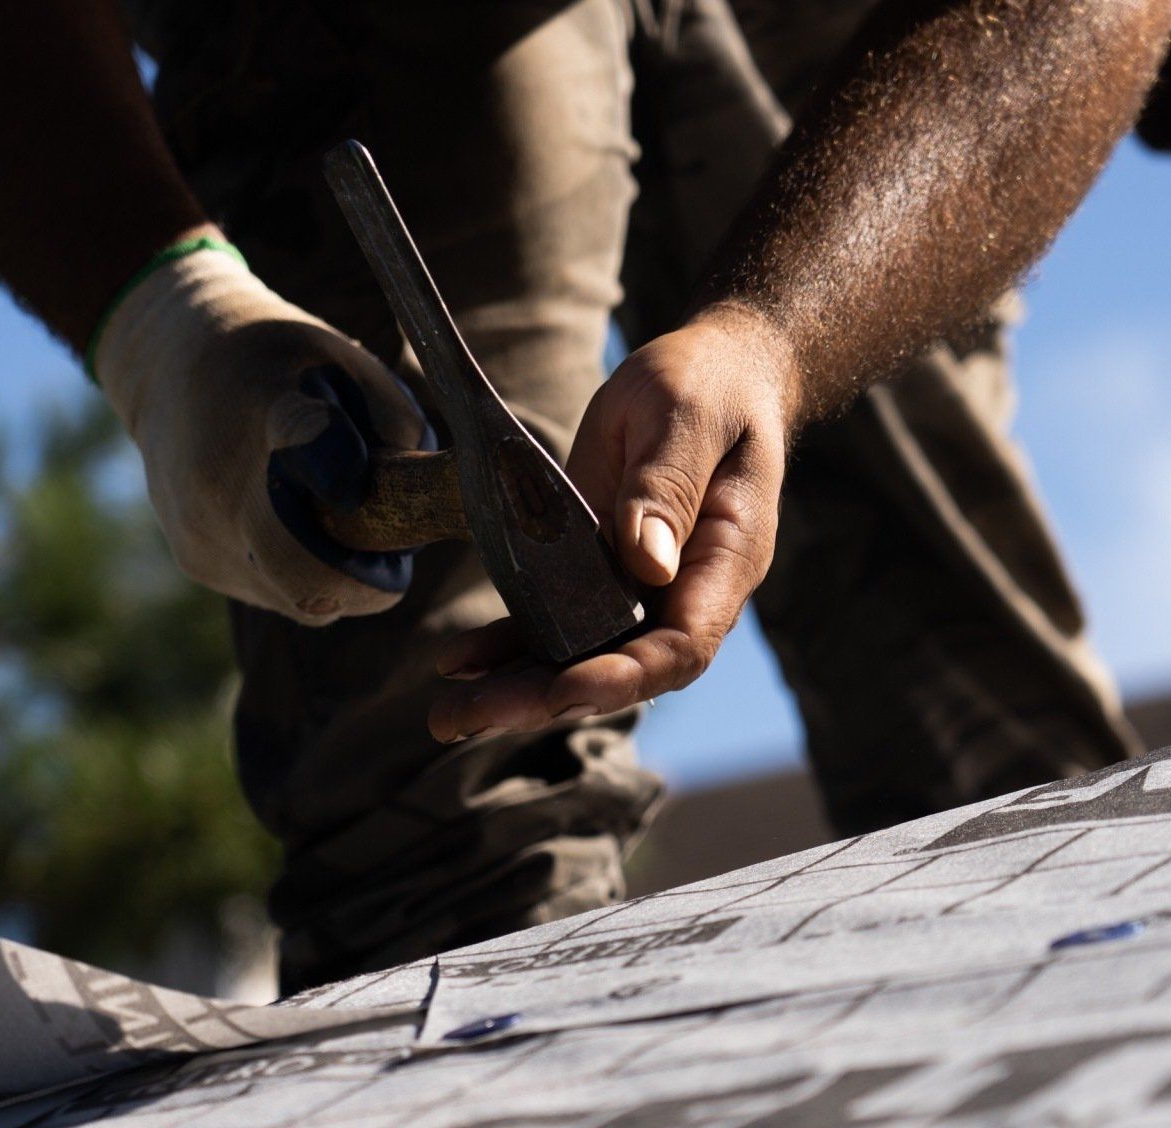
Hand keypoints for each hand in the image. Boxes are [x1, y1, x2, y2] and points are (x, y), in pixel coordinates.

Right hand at [94, 246, 429, 623]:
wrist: (169, 363)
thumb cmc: (281, 365)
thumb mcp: (346, 362)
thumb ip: (396, 427)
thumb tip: (419, 507)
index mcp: (270, 407)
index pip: (307, 443)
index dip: (340, 473)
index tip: (355, 489)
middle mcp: (224, 479)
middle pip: (308, 574)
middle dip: (366, 577)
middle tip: (385, 545)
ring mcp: (203, 529)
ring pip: (302, 598)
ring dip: (336, 574)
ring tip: (330, 518)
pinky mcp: (196, 561)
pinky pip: (275, 592)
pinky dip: (299, 571)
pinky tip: (290, 521)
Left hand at [429, 303, 799, 741]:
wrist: (712, 371)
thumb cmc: (709, 386)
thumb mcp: (687, 417)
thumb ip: (667, 485)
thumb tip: (646, 561)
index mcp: (723, 563)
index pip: (680, 646)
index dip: (623, 677)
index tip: (565, 690)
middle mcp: (681, 591)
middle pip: (619, 668)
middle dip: (545, 698)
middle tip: (470, 714)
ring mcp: (638, 585)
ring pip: (580, 654)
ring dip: (515, 686)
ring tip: (447, 713)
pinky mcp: (599, 567)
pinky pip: (555, 617)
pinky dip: (508, 644)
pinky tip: (458, 661)